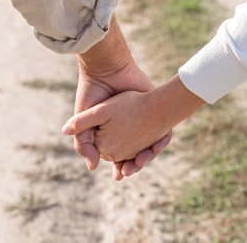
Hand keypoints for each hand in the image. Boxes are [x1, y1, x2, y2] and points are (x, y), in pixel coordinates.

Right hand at [72, 14, 171, 178]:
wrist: (108, 70)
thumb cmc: (93, 94)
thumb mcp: (84, 121)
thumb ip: (83, 144)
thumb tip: (92, 168)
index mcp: (111, 132)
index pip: (118, 156)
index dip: (119, 166)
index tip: (119, 175)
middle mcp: (128, 128)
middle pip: (135, 154)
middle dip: (133, 166)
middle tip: (128, 172)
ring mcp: (143, 120)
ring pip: (149, 147)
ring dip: (146, 158)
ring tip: (138, 163)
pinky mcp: (155, 111)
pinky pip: (163, 133)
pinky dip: (159, 143)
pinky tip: (152, 150)